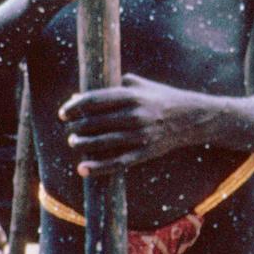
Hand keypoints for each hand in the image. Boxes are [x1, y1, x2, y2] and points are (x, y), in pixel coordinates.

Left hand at [59, 73, 208, 174]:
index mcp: (131, 95)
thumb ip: (111, 87)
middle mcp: (134, 115)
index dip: (75, 107)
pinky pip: (117, 162)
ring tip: (74, 143)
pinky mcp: (145, 152)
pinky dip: (98, 167)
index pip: (95, 100)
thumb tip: (79, 97)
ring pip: (102, 143)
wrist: (189, 118)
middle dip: (76, 127)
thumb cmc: (159, 98)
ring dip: (83, 144)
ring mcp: (140, 135)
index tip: (64, 113)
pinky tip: (83, 169)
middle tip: (68, 130)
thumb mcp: (139, 85)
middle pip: (95, 122)